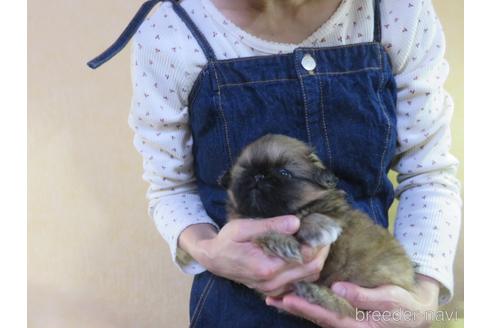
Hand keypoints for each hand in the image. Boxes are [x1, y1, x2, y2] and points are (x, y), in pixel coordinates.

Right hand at [185, 216, 329, 295]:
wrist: (214, 259)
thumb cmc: (227, 240)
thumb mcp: (244, 227)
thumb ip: (270, 226)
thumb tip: (296, 222)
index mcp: (266, 266)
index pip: (304, 256)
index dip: (317, 241)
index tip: (321, 226)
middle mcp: (272, 282)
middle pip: (311, 268)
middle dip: (322, 249)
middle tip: (325, 232)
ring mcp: (273, 289)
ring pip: (308, 277)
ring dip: (317, 259)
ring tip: (318, 240)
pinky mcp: (273, 291)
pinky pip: (300, 282)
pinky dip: (308, 269)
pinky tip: (307, 254)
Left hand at [266, 274, 439, 326]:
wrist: (416, 311)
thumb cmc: (404, 305)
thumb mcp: (390, 299)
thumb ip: (364, 296)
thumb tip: (338, 289)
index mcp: (357, 325)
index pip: (327, 316)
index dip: (307, 308)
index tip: (288, 299)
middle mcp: (347, 326)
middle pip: (315, 317)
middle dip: (294, 308)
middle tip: (272, 298)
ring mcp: (345, 321)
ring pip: (316, 314)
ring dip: (296, 307)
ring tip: (275, 298)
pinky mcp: (345, 315)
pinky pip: (322, 310)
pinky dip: (307, 304)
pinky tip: (294, 296)